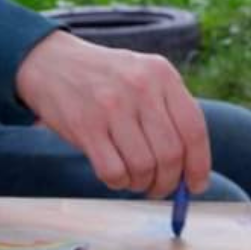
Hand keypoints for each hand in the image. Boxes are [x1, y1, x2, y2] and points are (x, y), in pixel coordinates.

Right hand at [15, 31, 210, 198]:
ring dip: (143, 184)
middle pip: (171, 153)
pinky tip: (116, 176)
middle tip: (160, 188)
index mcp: (162, 74)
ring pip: (144, 166)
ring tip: (136, 180)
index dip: (199, 165)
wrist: (51, 61)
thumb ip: (169, 113)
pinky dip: (119, 183)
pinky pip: (113, 171)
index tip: (196, 185)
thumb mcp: (144, 76)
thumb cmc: (107, 78)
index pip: (194, 128)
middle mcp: (141, 87)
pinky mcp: (85, 125)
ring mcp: (112, 106)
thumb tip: (192, 169)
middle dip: (169, 182)